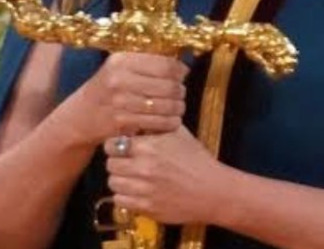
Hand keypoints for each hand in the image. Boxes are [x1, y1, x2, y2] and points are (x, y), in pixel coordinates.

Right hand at [70, 52, 187, 146]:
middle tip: (181, 93)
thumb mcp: (120, 66)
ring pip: (166, 106)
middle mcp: (120, 79)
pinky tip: (171, 120)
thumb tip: (181, 62)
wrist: (82, 114)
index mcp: (122, 61)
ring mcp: (121, 102)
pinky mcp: (122, 122)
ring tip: (178, 107)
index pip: (165, 64)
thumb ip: (146, 62)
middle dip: (180, 91)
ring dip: (178, 108)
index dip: (180, 70)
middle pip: (169, 86)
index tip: (183, 73)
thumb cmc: (108, 87)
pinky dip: (170, 123)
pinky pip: (158, 122)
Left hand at [104, 127, 228, 225]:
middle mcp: (143, 168)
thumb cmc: (196, 159)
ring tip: (130, 176)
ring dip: (119, 179)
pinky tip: (135, 191)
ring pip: (113, 183)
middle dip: (116, 161)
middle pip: (110, 164)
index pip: (113, 144)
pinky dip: (124, 196)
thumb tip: (135, 115)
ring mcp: (144, 190)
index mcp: (149, 147)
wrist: (212, 190)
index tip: (120, 146)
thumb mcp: (177, 133)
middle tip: (125, 161)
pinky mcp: (146, 208)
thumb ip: (154, 123)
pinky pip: (120, 201)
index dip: (114, 144)